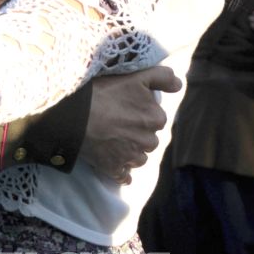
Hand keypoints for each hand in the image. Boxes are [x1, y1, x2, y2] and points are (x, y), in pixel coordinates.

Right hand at [80, 64, 182, 181]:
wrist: (75, 115)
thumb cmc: (104, 93)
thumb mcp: (136, 76)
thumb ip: (163, 77)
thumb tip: (179, 85)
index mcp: (156, 119)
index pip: (156, 119)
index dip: (143, 113)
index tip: (128, 109)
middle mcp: (148, 141)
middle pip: (149, 140)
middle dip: (138, 134)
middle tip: (118, 124)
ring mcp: (131, 157)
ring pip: (138, 158)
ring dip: (130, 152)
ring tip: (113, 141)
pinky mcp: (114, 168)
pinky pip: (123, 176)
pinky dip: (121, 172)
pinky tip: (115, 165)